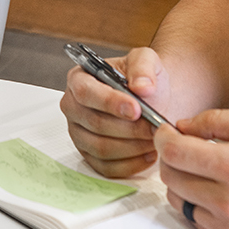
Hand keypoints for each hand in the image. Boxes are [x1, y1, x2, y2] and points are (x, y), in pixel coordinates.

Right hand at [60, 47, 172, 177]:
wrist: (152, 100)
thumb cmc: (143, 80)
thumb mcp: (147, 60)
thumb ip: (144, 67)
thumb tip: (142, 87)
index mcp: (79, 78)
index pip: (86, 93)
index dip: (110, 103)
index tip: (137, 110)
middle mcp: (73, 107)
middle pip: (95, 123)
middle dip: (130, 128)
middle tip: (155, 127)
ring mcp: (79, 134)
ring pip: (101, 148)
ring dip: (133, 147)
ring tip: (155, 139)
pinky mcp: (90, 156)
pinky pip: (106, 168)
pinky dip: (131, 164)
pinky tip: (149, 153)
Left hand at [154, 109, 228, 228]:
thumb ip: (219, 120)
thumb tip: (184, 126)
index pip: (174, 152)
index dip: (163, 138)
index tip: (166, 131)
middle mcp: (226, 199)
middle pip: (169, 175)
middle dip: (171, 157)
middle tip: (184, 148)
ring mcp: (225, 223)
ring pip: (176, 197)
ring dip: (181, 180)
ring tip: (203, 171)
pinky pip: (191, 217)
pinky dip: (195, 202)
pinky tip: (214, 192)